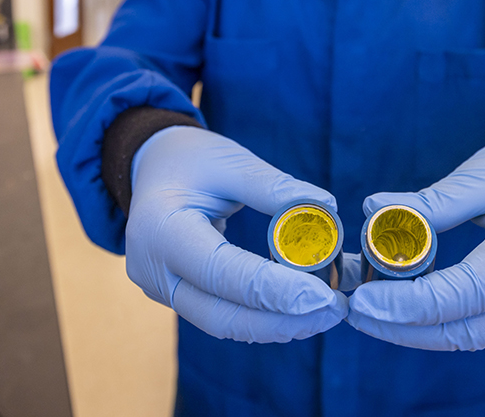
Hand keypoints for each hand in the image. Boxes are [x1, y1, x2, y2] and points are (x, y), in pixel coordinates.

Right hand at [126, 126, 348, 342]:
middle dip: (280, 320)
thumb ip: (274, 187)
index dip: (273, 290)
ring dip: (275, 325)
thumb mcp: (230, 161)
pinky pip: (220, 314)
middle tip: (332, 310)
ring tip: (325, 313)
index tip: (322, 295)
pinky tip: (298, 311)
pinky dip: (260, 317)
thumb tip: (326, 208)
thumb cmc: (190, 158)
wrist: (152, 167)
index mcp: (161, 230)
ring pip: (222, 323)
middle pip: (220, 315)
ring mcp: (161, 288)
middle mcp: (153, 269)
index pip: (222, 273)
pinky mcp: (176, 295)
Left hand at [347, 124, 484, 350]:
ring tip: (374, 309)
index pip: (468, 293)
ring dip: (422, 327)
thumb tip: (373, 212)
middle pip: (470, 329)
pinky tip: (408, 304)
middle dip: (407, 327)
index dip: (410, 304)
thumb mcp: (484, 172)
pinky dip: (446, 317)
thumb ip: (432, 202)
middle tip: (357, 310)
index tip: (363, 300)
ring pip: (478, 333)